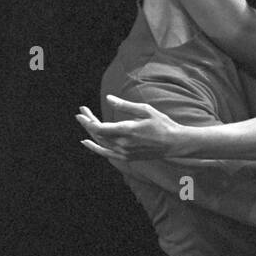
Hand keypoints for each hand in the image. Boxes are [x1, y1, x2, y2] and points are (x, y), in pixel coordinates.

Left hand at [76, 96, 196, 158]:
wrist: (174, 143)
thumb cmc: (162, 124)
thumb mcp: (145, 110)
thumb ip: (125, 106)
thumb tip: (108, 98)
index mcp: (127, 131)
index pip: (100, 128)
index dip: (88, 120)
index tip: (81, 111)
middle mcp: (124, 144)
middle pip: (98, 135)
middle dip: (88, 123)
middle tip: (82, 112)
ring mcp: (125, 153)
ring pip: (101, 143)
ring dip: (91, 132)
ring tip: (86, 121)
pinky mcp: (127, 157)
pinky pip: (107, 153)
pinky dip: (96, 148)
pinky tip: (87, 142)